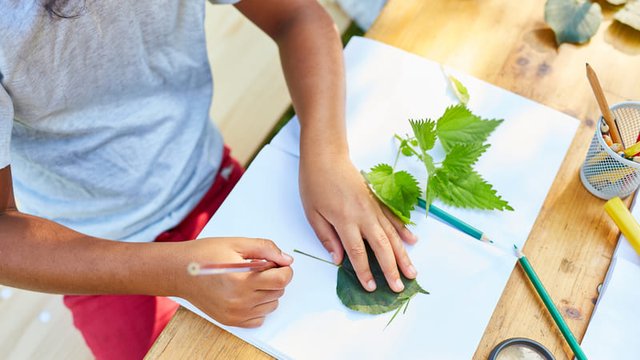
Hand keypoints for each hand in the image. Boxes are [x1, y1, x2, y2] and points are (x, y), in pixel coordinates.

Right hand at [175, 237, 292, 327]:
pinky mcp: (231, 320)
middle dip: (274, 278)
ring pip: (271, 305)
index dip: (284, 269)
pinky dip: (258, 306)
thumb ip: (266, 249)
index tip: (277, 263)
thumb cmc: (205, 254)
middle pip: (278, 292)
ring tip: (249, 279)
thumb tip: (286, 259)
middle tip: (258, 267)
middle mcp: (240, 301)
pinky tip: (246, 293)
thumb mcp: (237, 243)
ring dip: (267, 292)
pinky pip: (259, 318)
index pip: (282, 280)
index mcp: (242, 280)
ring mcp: (236, 313)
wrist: (179, 271)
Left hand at [299, 154, 417, 292]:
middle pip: (381, 246)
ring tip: (413, 272)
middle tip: (399, 287)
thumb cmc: (314, 184)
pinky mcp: (377, 199)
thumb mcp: (313, 213)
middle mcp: (363, 215)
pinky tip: (412, 241)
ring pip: (392, 234)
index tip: (371, 287)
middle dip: (391, 269)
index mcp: (344, 220)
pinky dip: (404, 230)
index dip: (365, 271)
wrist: (326, 156)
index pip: (357, 252)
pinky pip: (393, 217)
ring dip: (403, 254)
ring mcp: (373, 206)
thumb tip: (338, 260)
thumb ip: (327, 237)